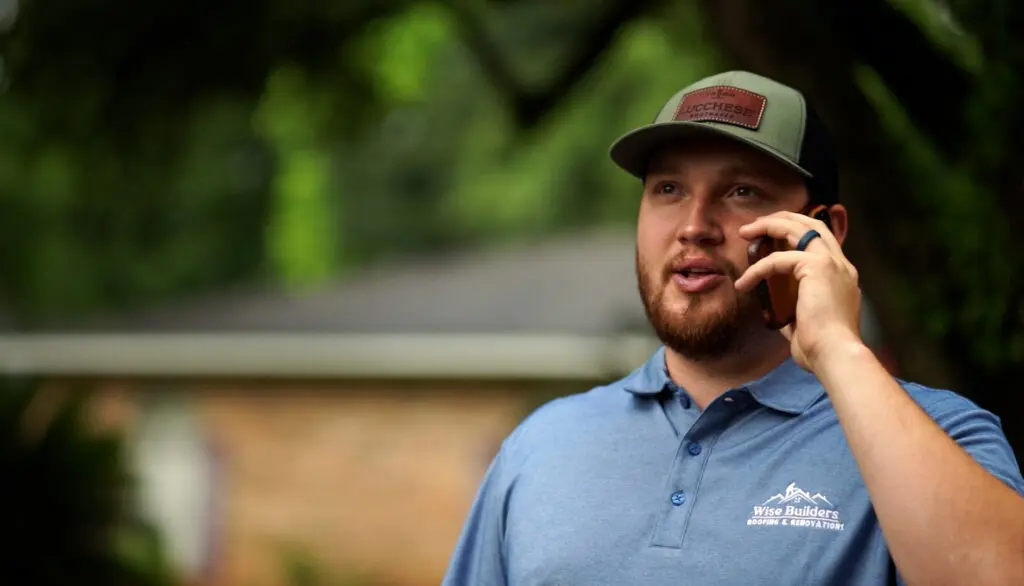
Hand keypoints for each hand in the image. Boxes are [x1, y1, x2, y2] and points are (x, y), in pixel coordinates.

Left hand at [734, 211, 863, 369]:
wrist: (834, 355)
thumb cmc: (820, 348)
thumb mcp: (805, 321)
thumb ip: (792, 307)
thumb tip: (774, 307)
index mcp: (841, 276)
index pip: (821, 240)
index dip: (796, 231)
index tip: (771, 235)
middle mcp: (841, 265)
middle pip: (812, 224)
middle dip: (782, 219)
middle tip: (755, 225)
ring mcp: (832, 263)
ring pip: (798, 228)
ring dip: (768, 226)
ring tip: (745, 232)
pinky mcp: (818, 268)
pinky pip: (778, 259)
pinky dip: (757, 269)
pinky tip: (743, 283)